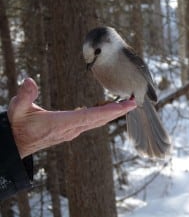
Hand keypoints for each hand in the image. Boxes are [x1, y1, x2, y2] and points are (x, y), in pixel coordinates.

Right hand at [7, 78, 136, 157]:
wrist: (18, 144)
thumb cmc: (18, 127)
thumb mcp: (17, 110)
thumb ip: (24, 97)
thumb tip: (29, 81)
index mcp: (62, 123)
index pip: (91, 116)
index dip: (109, 110)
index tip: (125, 105)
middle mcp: (72, 129)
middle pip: (100, 119)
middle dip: (118, 111)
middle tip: (134, 102)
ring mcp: (73, 131)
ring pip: (98, 121)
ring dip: (113, 112)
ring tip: (127, 104)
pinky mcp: (72, 130)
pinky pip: (92, 122)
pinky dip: (103, 114)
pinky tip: (108, 108)